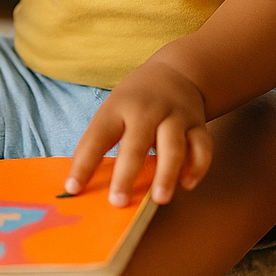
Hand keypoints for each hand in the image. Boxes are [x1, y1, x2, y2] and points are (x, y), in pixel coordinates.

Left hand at [65, 61, 212, 207]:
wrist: (174, 73)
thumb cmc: (134, 101)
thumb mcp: (112, 111)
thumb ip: (102, 143)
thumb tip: (83, 185)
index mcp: (118, 108)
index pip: (97, 137)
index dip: (84, 163)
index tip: (72, 188)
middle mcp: (146, 110)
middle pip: (136, 143)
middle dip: (126, 173)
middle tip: (117, 202)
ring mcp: (175, 117)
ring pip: (173, 146)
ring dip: (166, 173)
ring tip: (159, 199)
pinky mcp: (198, 125)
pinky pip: (202, 147)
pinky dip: (197, 167)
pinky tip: (187, 184)